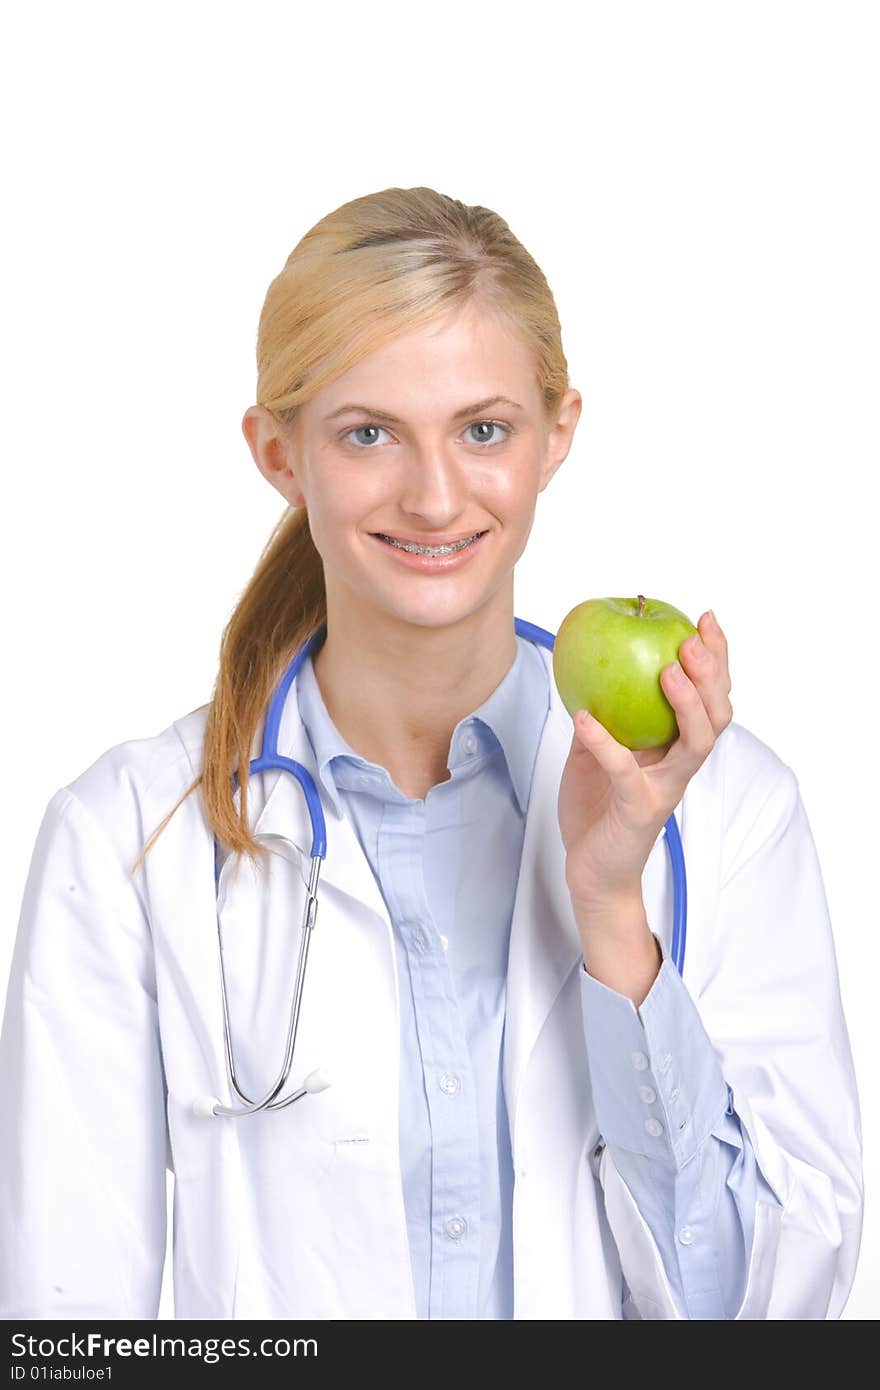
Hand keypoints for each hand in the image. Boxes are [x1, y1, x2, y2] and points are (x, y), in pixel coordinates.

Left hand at [558, 610, 732, 912]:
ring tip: (669, 670)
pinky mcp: (638, 811)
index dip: (716, 659)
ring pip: (694, 744)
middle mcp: (679, 766)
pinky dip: (605, 743)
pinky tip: (584, 717)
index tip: (705, 620)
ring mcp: (663, 789)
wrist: (590, 869)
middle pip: (716, 716)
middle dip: (712, 676)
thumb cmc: (596, 808)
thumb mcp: (597, 749)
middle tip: (693, 641)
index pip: (709, 697)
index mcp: (675, 747)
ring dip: (686, 705)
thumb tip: (589, 664)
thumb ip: (604, 713)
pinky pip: (624, 771)